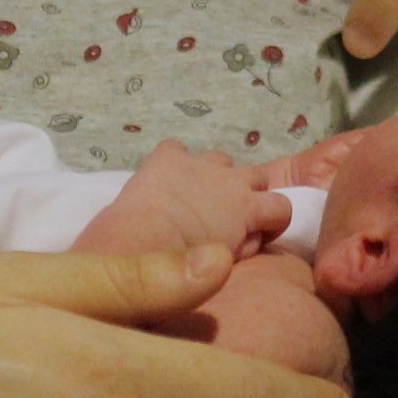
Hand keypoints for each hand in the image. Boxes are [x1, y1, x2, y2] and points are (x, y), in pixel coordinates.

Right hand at [74, 141, 289, 258]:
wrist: (141, 244)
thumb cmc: (118, 234)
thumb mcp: (121, 212)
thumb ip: (141, 209)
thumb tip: (136, 227)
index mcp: (164, 161)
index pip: (179, 153)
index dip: (185, 176)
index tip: (180, 200)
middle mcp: (200, 163)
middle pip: (223, 162)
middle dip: (223, 184)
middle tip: (216, 215)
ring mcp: (228, 183)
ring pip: (258, 177)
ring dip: (253, 198)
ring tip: (246, 225)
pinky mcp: (249, 210)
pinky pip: (279, 209)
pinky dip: (274, 222)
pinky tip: (260, 240)